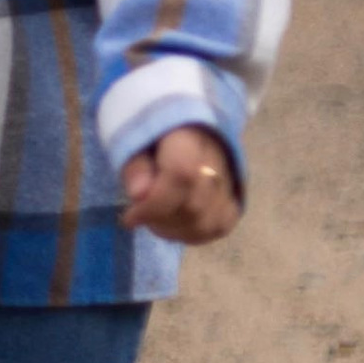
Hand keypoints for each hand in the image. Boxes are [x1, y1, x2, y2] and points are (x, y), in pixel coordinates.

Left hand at [119, 121, 241, 245]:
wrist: (181, 128)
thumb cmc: (150, 135)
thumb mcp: (131, 142)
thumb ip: (135, 166)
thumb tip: (139, 194)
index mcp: (190, 136)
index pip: (183, 176)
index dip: (155, 204)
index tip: (129, 218)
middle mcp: (219, 159)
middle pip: (195, 206)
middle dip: (160, 219)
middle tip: (139, 214)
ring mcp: (231, 181)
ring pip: (209, 223)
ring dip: (174, 230)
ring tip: (153, 217)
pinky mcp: (234, 200)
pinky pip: (218, 227)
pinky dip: (192, 233)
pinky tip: (171, 224)